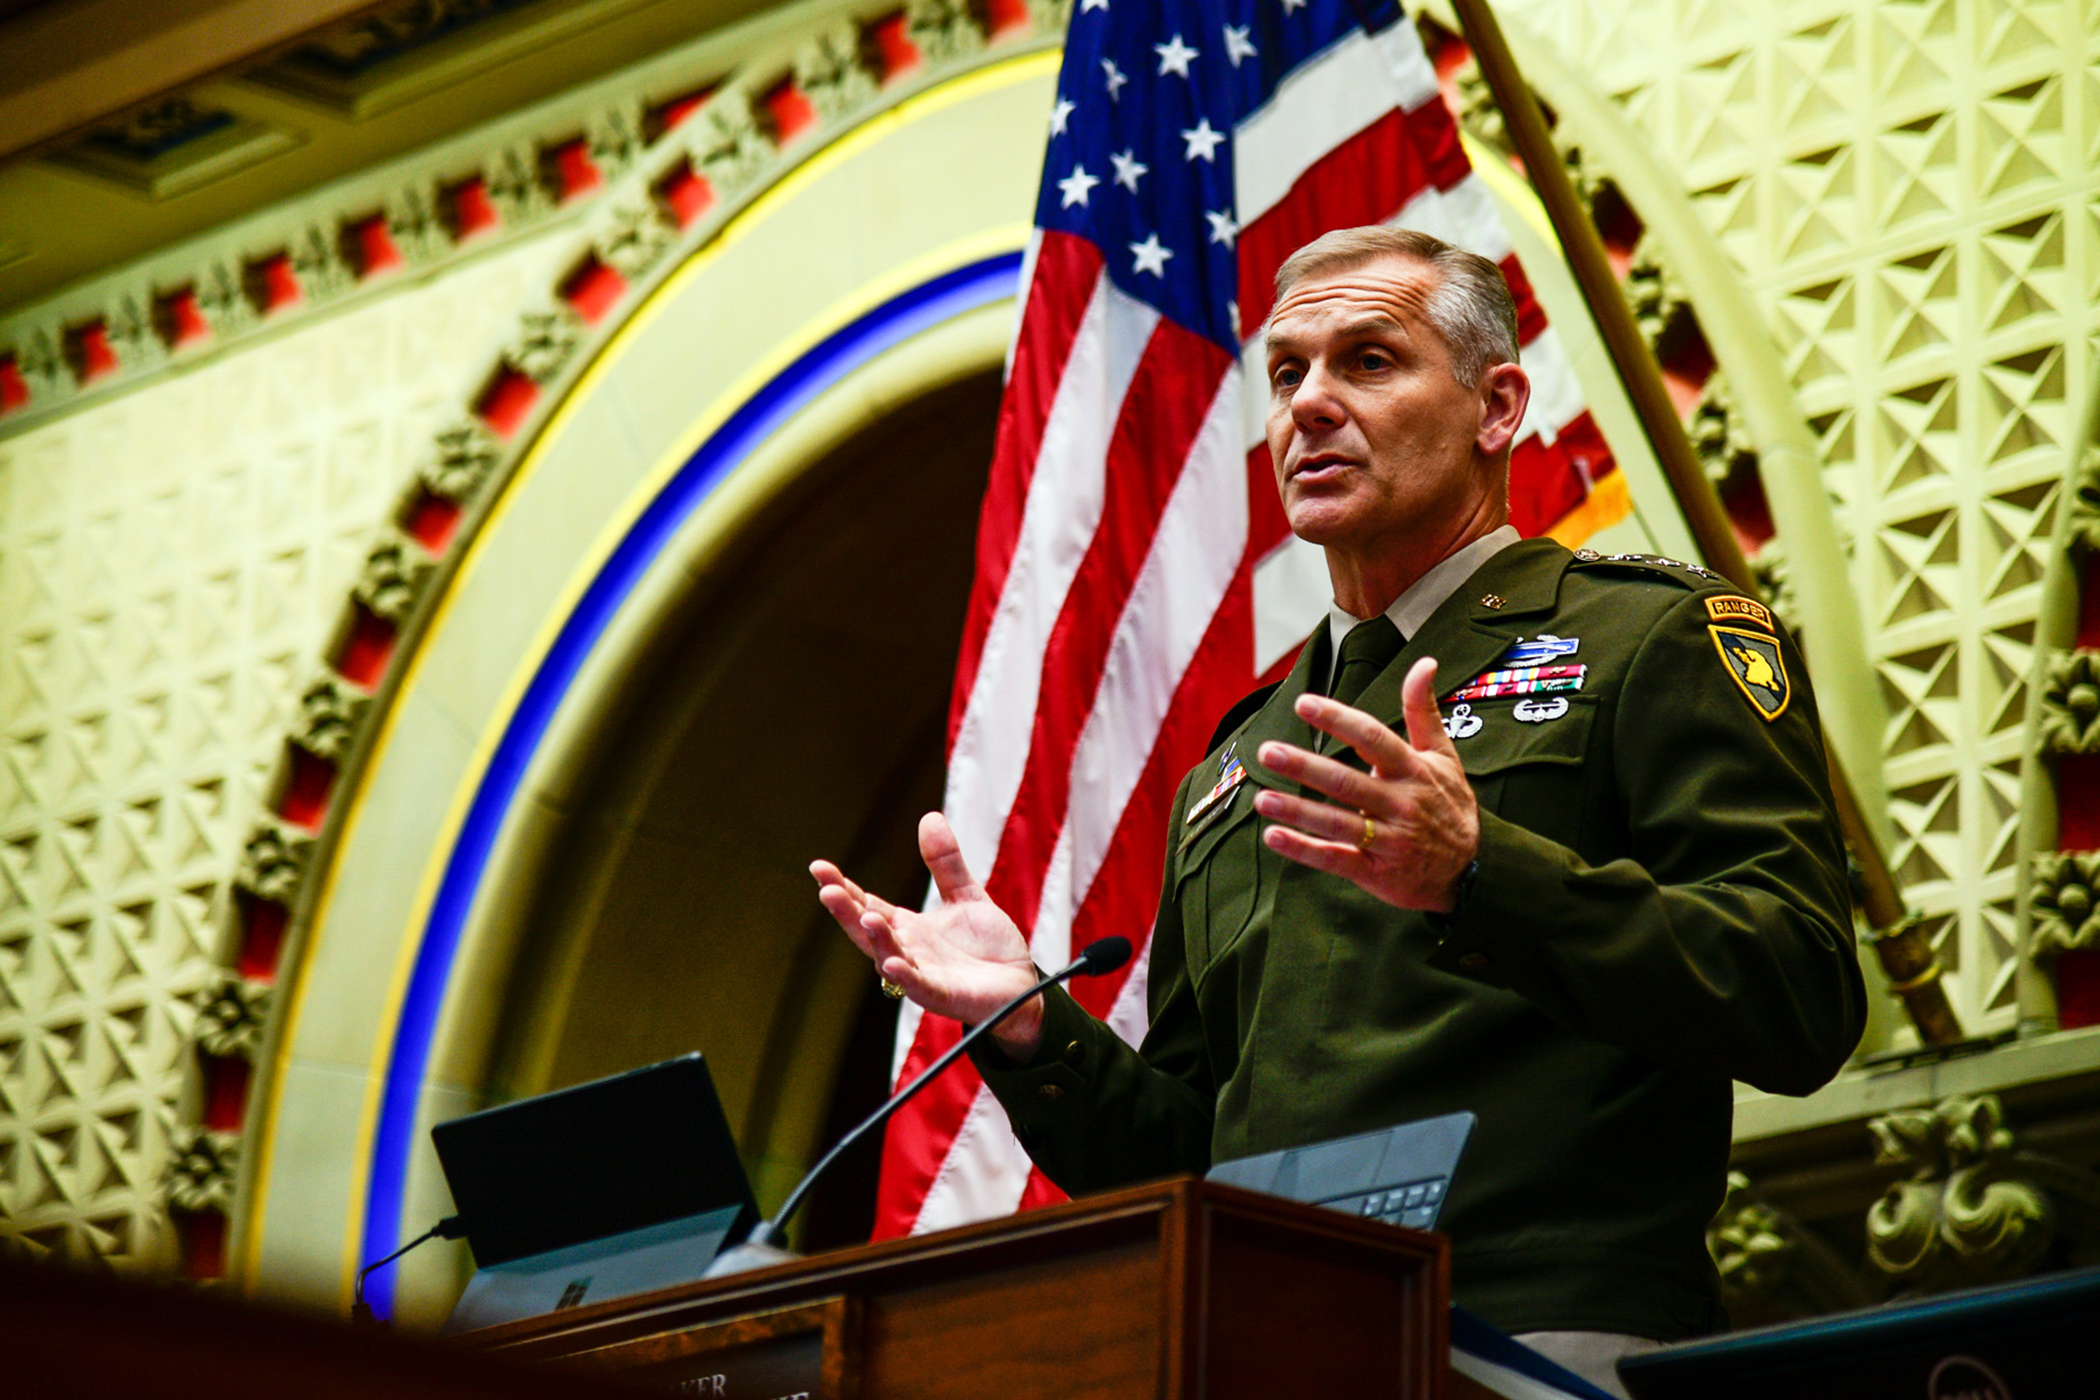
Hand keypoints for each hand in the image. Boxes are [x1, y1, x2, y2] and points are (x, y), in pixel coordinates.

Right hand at [811, 812, 1046, 1057]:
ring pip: (890, 959)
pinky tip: (893, 965)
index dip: (843, 888)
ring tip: (866, 917)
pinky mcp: (944, 995)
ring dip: (876, 940)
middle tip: (827, 890)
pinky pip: (921, 988)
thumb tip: (929, 817)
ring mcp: (922, 975)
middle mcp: (907, 951)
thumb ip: (945, 863)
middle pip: (868, 931)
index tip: (819, 867)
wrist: (1019, 985)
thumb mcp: (965, 895)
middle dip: (846, 912)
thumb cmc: (987, 947)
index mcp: (907, 927)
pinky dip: (906, 978)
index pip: (867, 904)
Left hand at [1252, 656, 1478, 911]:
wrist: (1470, 868)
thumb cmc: (1448, 804)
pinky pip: (1335, 860)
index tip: (1303, 703)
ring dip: (1297, 811)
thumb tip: (1425, 662)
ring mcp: (1388, 840)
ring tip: (1261, 798)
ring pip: (1337, 823)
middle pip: (1346, 782)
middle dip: (1304, 766)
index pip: (1372, 738)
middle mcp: (1399, 804)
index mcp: (1412, 771)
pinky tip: (1273, 836)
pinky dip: (1303, 850)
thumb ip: (1422, 711)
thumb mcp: (1443, 756)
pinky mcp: (1375, 871)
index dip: (1338, 720)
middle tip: (1267, 751)